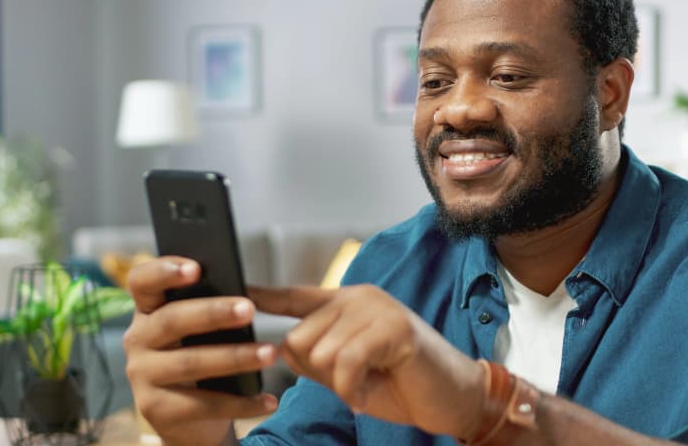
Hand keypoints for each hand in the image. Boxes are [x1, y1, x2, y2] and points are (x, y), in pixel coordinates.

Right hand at [123, 257, 279, 445]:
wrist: (190, 417)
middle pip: (172, 320)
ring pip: (191, 362)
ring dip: (236, 357)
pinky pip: (205, 405)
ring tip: (270, 353)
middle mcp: (138, 339)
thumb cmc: (202, 355)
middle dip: (213, 313)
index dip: (164, 271)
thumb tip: (246, 295)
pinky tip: (269, 399)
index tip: (196, 268)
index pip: (142, 281)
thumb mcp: (203, 330)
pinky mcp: (156, 409)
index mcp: (149, 310)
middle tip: (249, 309)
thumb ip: (211, 307)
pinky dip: (242, 402)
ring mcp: (143, 375)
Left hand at [248, 285, 486, 438]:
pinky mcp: (394, 328)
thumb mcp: (347, 372)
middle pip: (298, 338)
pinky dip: (352, 388)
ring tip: (366, 384)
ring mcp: (377, 308)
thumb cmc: (400, 384)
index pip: (294, 296)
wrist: (453, 397)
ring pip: (320, 352)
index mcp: (345, 303)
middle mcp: (358, 297)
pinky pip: (347, 363)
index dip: (262, 296)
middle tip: (352, 381)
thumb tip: (281, 349)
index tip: (234, 291)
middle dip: (318, 372)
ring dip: (338, 383)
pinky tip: (367, 394)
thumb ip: (315, 357)